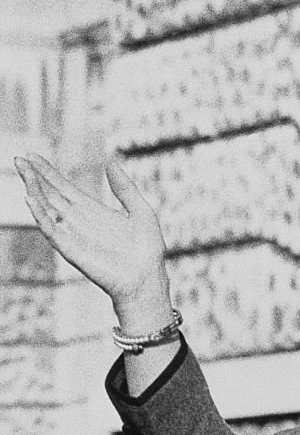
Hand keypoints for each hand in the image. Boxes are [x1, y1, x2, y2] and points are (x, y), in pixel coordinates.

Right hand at [14, 154, 170, 311]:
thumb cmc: (146, 249)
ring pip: (47, 209)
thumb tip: (110, 161)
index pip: (64, 188)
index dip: (49, 173)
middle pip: (50, 195)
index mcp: (94, 211)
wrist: (147, 278)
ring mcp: (73, 235)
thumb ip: (124, 187)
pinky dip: (40, 215)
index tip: (33, 156)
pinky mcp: (71, 249)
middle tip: (18, 158)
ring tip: (24, 173)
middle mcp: (79, 221)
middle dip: (34, 178)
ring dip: (34, 191)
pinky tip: (31, 199)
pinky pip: (51, 230)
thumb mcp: (140, 210)